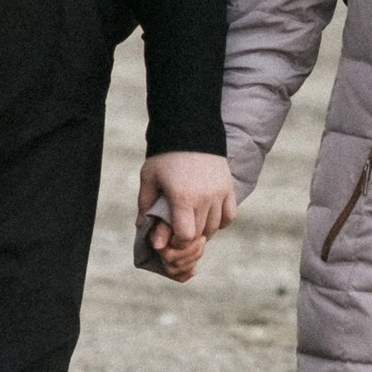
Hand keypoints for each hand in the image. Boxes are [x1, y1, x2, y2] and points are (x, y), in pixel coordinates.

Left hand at [138, 150, 236, 282]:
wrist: (190, 129)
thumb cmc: (165, 155)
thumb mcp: (149, 177)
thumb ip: (145, 204)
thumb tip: (142, 227)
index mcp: (183, 197)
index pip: (186, 236)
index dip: (178, 242)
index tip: (171, 238)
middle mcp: (204, 198)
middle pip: (200, 233)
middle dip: (188, 238)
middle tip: (178, 231)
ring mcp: (219, 193)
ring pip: (215, 227)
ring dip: (203, 231)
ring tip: (192, 223)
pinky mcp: (228, 188)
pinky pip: (229, 215)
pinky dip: (220, 222)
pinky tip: (209, 217)